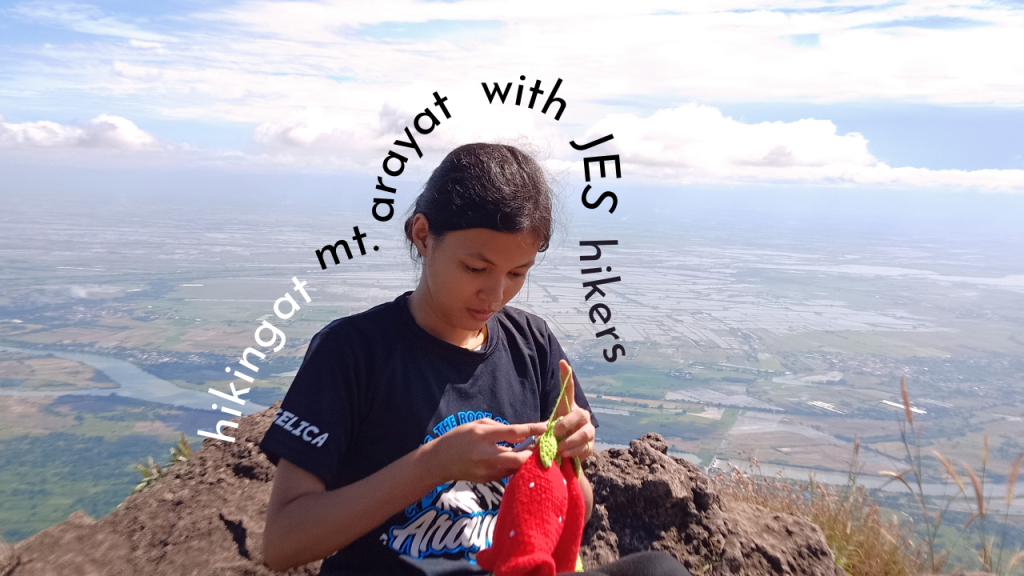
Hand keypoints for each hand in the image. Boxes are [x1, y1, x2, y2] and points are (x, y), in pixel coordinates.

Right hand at [424, 418, 547, 484]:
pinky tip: (518, 460)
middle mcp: (487, 455)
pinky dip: (516, 466)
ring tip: (534, 452)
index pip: (513, 432)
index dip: (532, 429)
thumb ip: (500, 428)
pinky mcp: (489, 480)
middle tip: (543, 446)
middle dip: (535, 453)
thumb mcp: (478, 425)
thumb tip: (521, 433)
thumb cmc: (459, 438)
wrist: (440, 462)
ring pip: (517, 468)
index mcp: (484, 436)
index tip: (545, 426)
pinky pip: (508, 473)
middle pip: (520, 458)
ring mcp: (488, 470)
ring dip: (527, 460)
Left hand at [552, 359, 596, 459]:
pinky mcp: (591, 444)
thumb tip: (537, 426)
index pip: (569, 389)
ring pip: (584, 432)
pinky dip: (573, 451)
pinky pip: (584, 446)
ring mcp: (589, 430)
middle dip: (565, 424)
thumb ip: (544, 425)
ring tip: (558, 448)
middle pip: (578, 415)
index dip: (566, 376)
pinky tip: (564, 454)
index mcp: (569, 408)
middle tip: (554, 432)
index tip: (562, 362)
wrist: (565, 455)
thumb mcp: (547, 428)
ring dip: (569, 441)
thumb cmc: (555, 437)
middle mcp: (582, 416)